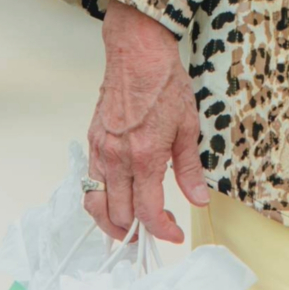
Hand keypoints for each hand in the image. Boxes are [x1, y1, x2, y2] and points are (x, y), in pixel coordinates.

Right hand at [85, 2, 210, 242]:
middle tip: (155, 231)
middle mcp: (118, 159)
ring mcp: (100, 152)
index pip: (148, 212)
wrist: (137, 54)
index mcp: (145, 157)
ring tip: (130, 228)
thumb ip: (190, 168)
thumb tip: (198, 199)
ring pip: (95, 205)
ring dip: (111, 224)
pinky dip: (100, 200)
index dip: (162, 231)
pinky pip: (89, 183)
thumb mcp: (188, 126)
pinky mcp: (92, 143)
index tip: (174, 235)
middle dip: (136, 233)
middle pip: (118, 216)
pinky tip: (117, 199)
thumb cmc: (164, 84)